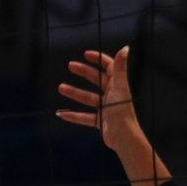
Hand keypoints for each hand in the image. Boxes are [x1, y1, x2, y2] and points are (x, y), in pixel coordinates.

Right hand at [57, 46, 167, 185]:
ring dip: (74, 93)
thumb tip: (125, 48)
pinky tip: (61, 114)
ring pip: (88, 98)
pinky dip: (73, 115)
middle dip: (84, 72)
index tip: (86, 54)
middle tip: (70, 66)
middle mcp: (112, 95)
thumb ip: (120, 68)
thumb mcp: (120, 88)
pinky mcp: (101, 121)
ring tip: (60, 88)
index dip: (99, 60)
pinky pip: (85, 117)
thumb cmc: (123, 112)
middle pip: (97, 80)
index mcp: (118, 86)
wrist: (124, 138)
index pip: (109, 68)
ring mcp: (106, 108)